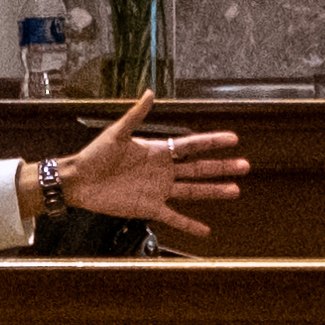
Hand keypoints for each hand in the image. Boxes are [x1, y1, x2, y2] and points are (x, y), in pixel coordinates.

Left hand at [45, 91, 252, 240]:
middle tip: (245, 166)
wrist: (79, 181)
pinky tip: (205, 231)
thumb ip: (136, 115)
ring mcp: (158, 190)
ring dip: (213, 191)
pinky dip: (189, 224)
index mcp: (157, 151)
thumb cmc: (95, 155)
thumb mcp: (117, 133)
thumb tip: (150, 93)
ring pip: (192, 191)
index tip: (233, 139)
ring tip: (235, 191)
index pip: (191, 145)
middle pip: (199, 168)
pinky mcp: (148, 207)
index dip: (212, 142)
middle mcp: (162, 170)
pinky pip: (173, 217)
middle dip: (222, 167)